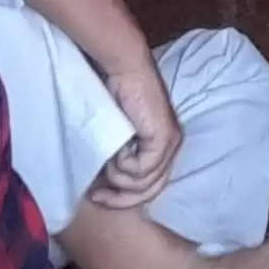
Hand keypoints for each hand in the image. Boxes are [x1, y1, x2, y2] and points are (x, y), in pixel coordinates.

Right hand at [84, 62, 183, 211]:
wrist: (124, 69)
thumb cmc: (115, 98)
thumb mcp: (116, 136)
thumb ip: (119, 157)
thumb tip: (105, 187)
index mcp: (162, 148)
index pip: (150, 188)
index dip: (124, 199)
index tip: (98, 197)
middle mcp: (171, 148)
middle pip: (150, 192)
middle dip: (120, 199)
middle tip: (96, 196)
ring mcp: (170, 144)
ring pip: (144, 184)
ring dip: (118, 176)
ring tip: (107, 159)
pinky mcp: (163, 138)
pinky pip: (142, 169)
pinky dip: (124, 164)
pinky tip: (117, 149)